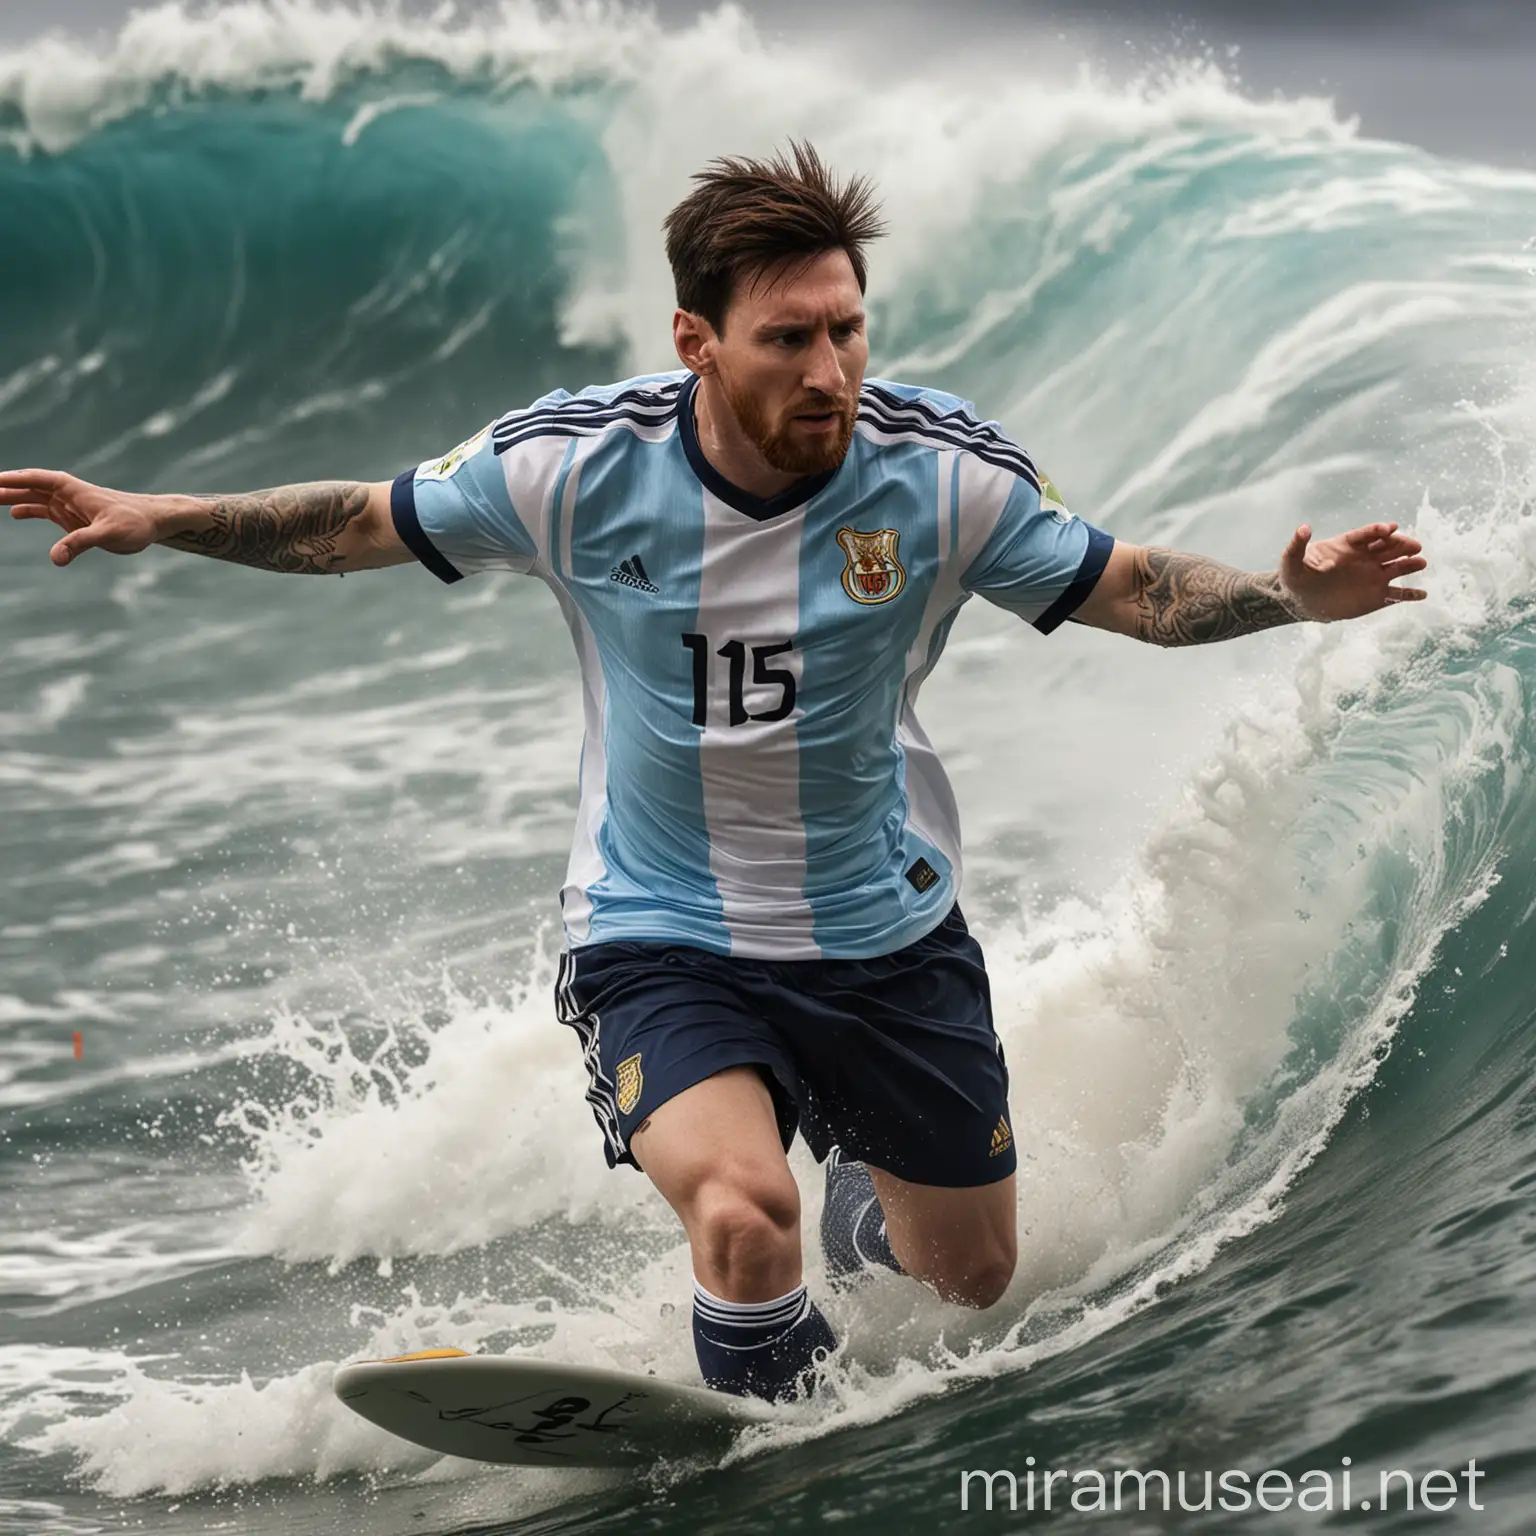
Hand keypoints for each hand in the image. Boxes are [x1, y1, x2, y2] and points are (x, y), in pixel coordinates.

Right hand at [1, 468, 170, 566]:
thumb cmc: (135, 524)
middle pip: (28, 486)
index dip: (12, 479)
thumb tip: (56, 558)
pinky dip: (29, 510)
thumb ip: (80, 543)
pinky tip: (15, 513)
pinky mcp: (74, 518)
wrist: (153, 523)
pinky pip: (45, 511)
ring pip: (33, 497)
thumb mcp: (108, 534)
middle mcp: (67, 494)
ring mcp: (69, 505)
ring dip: (12, 497)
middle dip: (5, 486)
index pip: (35, 479)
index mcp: (72, 489)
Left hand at [1277, 521, 1427, 621]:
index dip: (1379, 530)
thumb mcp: (1291, 561)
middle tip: (1415, 545)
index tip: (1390, 528)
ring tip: (1421, 562)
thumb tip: (1303, 528)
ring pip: (1397, 568)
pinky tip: (1422, 594)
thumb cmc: (1296, 577)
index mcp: (1349, 545)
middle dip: (1402, 545)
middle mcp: (1366, 558)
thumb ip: (1297, 545)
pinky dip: (1409, 595)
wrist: (1300, 602)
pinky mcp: (1376, 596)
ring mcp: (1373, 576)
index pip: (1368, 534)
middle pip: (1389, 547)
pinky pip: (1397, 594)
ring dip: (1410, 565)